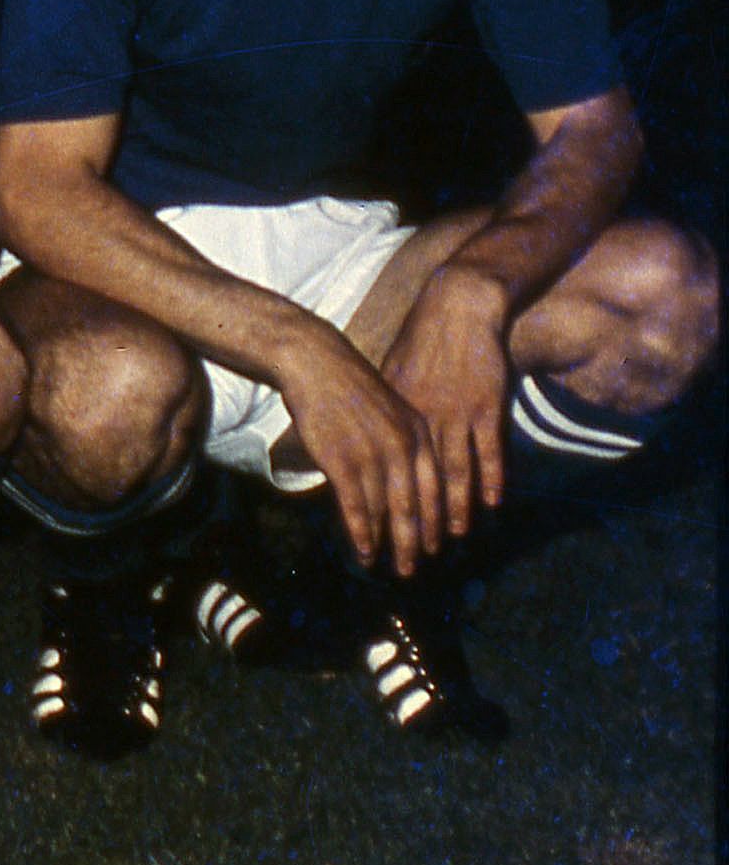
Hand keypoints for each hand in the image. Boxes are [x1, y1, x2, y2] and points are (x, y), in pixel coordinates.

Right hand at [271, 320, 447, 573]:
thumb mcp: (391, 408)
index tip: (435, 546)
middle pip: (416, 506)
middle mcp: (402, 448)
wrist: (316, 361)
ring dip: (390, 544)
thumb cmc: (349, 385)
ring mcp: (373, 455)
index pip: (436, 488)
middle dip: (417, 542)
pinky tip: (364, 550)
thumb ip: (403, 441)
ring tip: (389, 566)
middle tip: (414, 567)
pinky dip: (362, 532)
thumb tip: (404, 474)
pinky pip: (356, 506)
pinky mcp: (343, 460)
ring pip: (388, 511)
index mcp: (418, 434)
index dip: (436, 521)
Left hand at [379, 268, 513, 536]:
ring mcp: (455, 414)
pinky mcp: (484, 407)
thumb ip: (387, 411)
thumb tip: (373, 438)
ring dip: (454, 508)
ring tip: (452, 539)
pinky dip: (490, 479)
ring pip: (453, 471)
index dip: (384, 503)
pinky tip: (491, 504)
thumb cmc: (422, 342)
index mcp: (396, 414)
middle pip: (419, 479)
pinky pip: (488, 451)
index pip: (388, 468)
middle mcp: (422, 419)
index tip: (380, 533)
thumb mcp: (392, 376)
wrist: (456, 310)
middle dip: (417, 520)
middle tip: (416, 554)